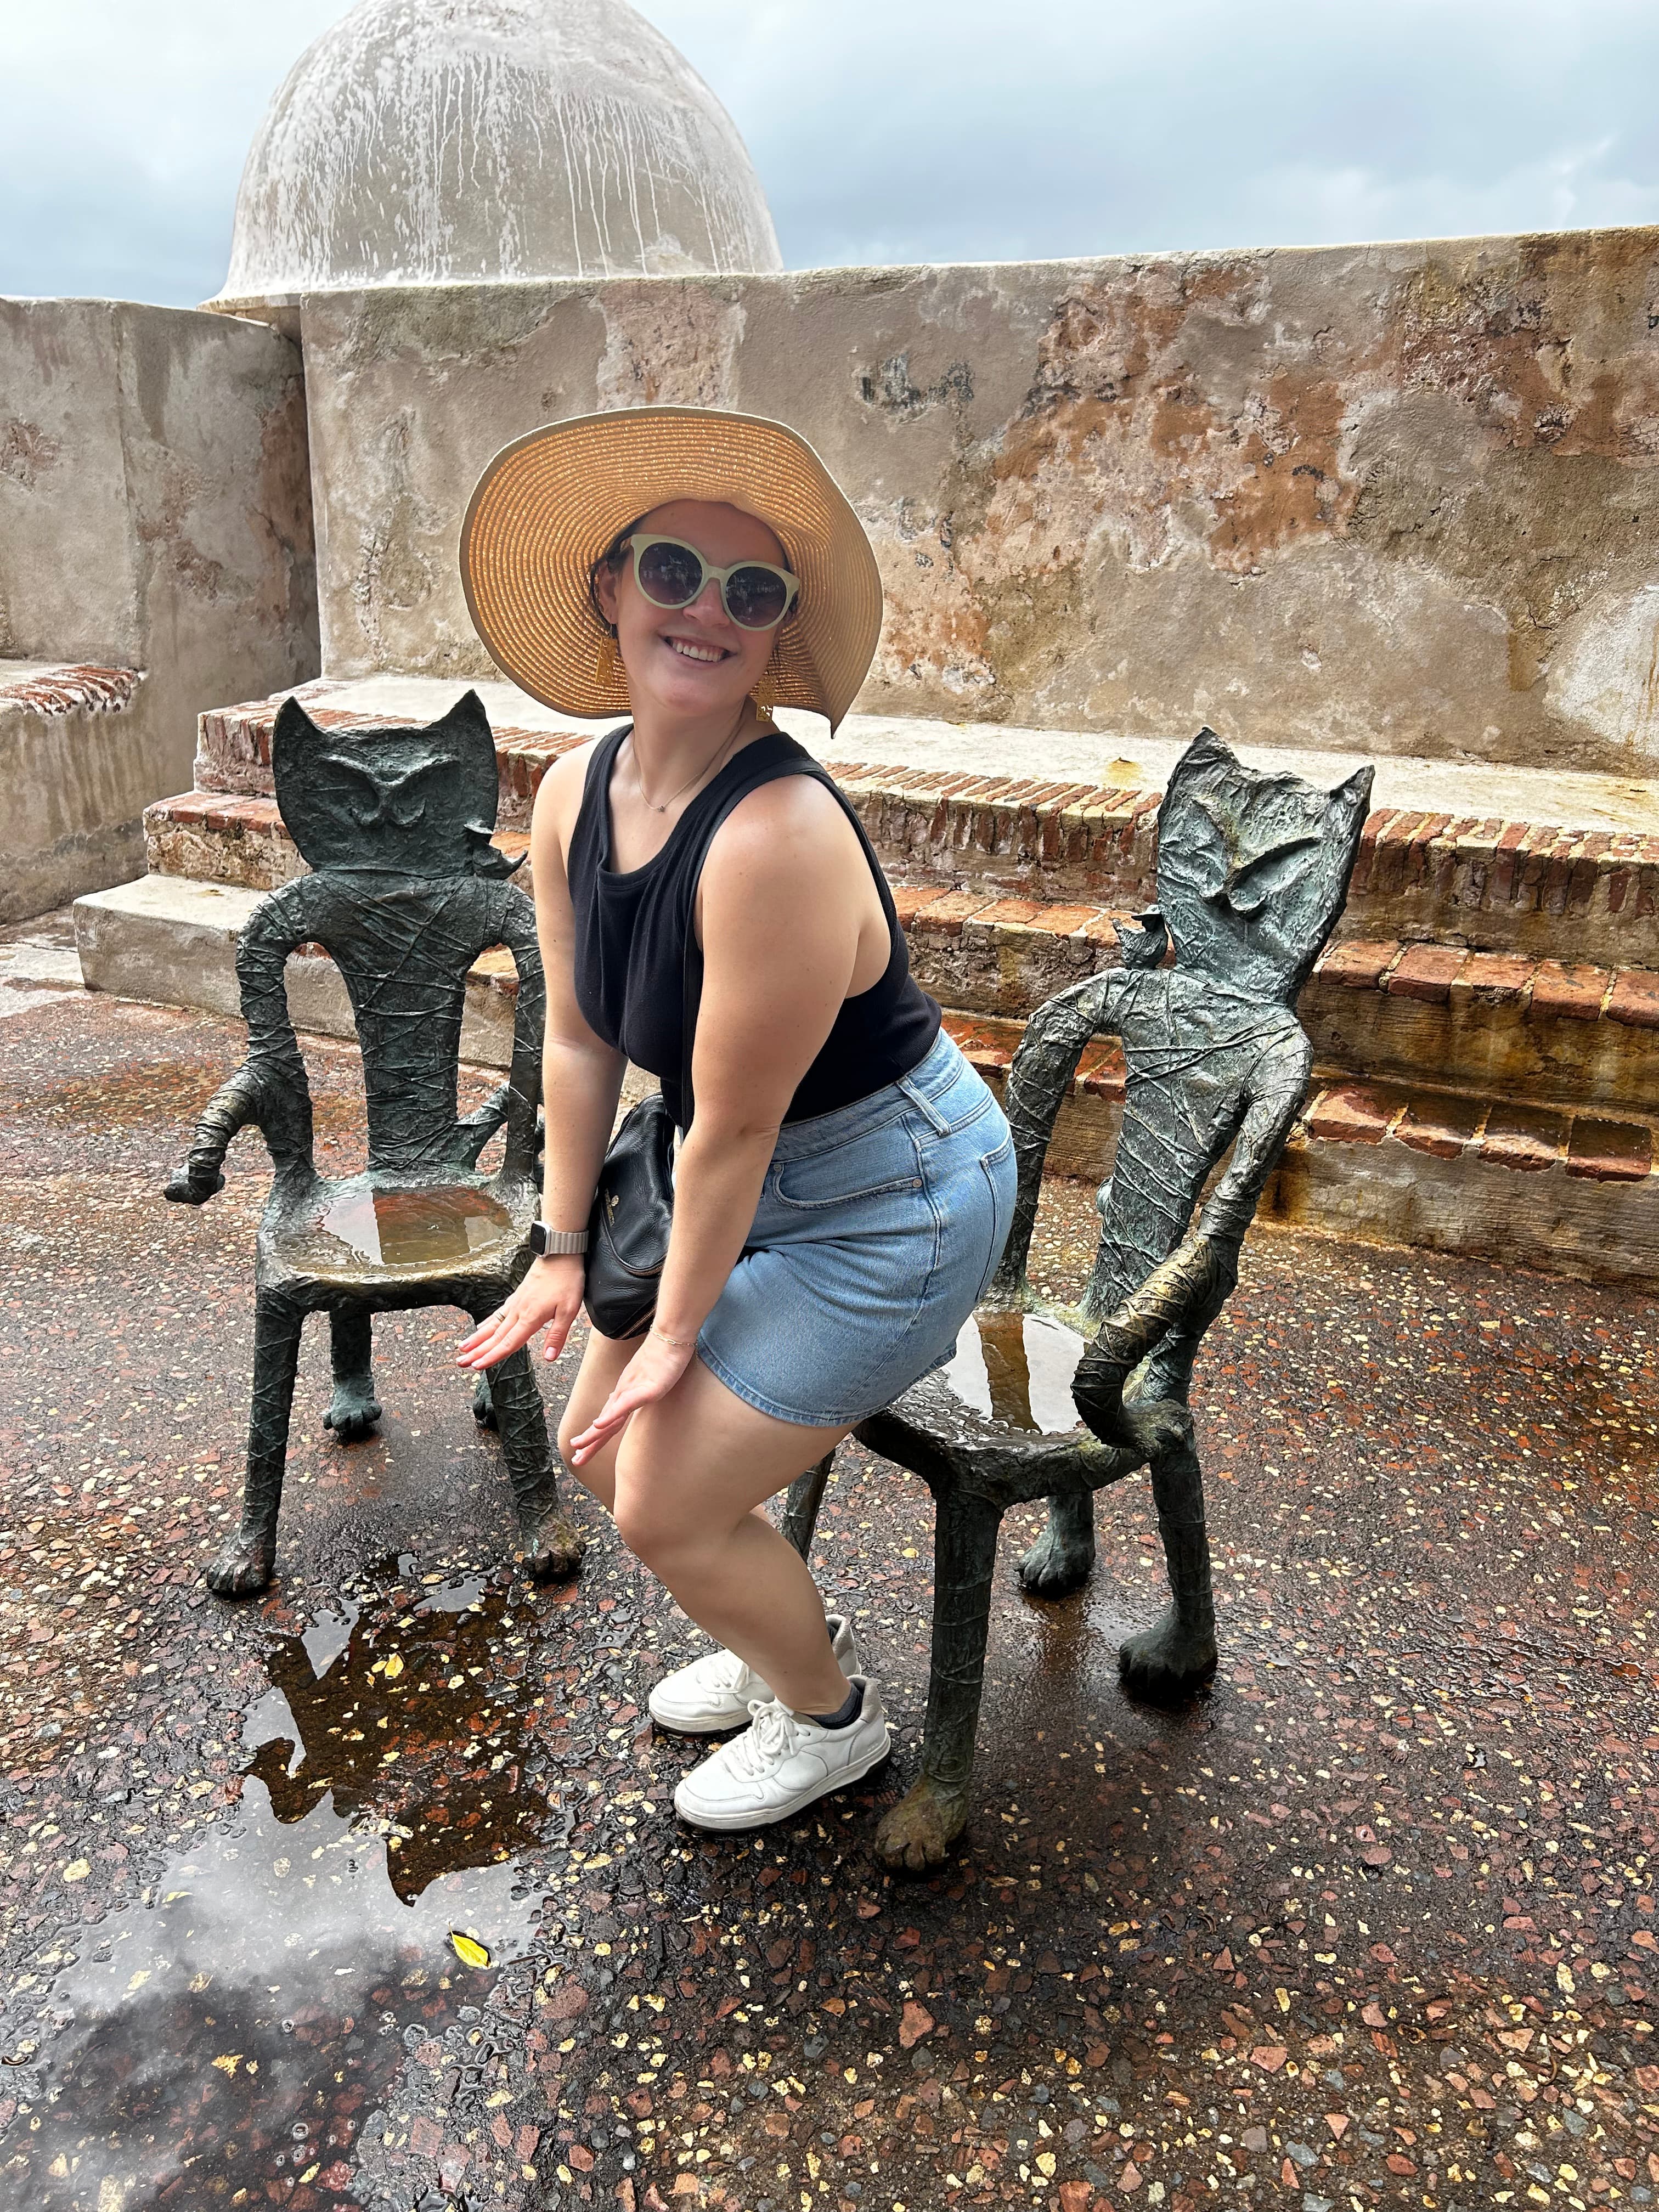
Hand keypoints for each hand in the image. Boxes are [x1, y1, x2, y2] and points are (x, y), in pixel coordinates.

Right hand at [456, 1255, 584, 1370]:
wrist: (559, 1254)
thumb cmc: (566, 1281)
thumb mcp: (569, 1311)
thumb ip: (557, 1335)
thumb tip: (549, 1358)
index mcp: (530, 1318)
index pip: (508, 1343)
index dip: (492, 1356)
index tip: (477, 1366)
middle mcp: (518, 1312)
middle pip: (495, 1336)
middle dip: (476, 1351)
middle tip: (460, 1363)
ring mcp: (515, 1303)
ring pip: (492, 1325)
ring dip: (476, 1339)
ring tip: (462, 1348)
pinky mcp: (516, 1296)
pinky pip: (497, 1314)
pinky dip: (486, 1323)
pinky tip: (480, 1328)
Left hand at [566, 1325, 694, 1465]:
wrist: (672, 1337)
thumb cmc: (664, 1356)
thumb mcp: (649, 1380)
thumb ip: (636, 1393)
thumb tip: (624, 1402)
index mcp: (625, 1395)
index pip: (608, 1422)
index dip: (595, 1438)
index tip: (581, 1452)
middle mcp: (624, 1394)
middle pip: (605, 1425)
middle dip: (589, 1443)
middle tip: (574, 1459)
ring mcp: (634, 1391)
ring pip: (610, 1417)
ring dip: (593, 1433)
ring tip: (578, 1446)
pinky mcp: (646, 1389)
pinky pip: (625, 1404)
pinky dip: (611, 1415)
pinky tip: (599, 1424)